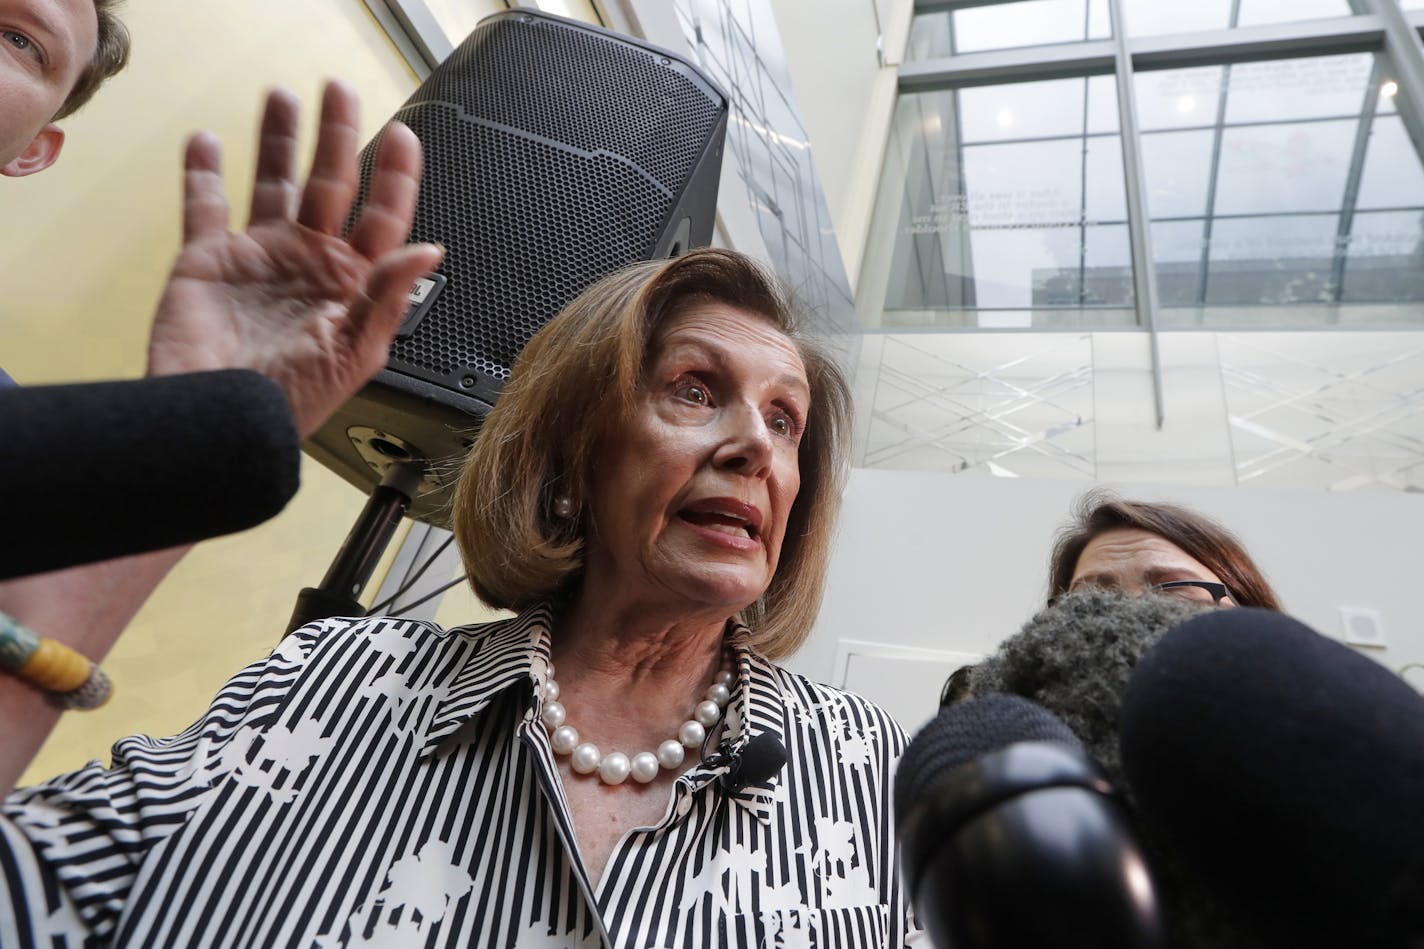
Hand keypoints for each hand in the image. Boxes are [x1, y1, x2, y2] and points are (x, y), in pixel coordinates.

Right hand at [146, 80, 443, 436]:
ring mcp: (262, 259)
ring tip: (283, 98)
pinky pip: (206, 206)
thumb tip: (428, 253)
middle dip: (337, 137)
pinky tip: (207, 142)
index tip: (403, 138)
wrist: (218, 423)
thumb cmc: (290, 405)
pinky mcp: (210, 261)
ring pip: (273, 183)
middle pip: (330, 185)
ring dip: (278, 141)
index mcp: (353, 286)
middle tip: (340, 92)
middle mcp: (311, 266)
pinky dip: (203, 172)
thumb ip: (389, 297)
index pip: (384, 219)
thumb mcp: (354, 354)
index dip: (396, 177)